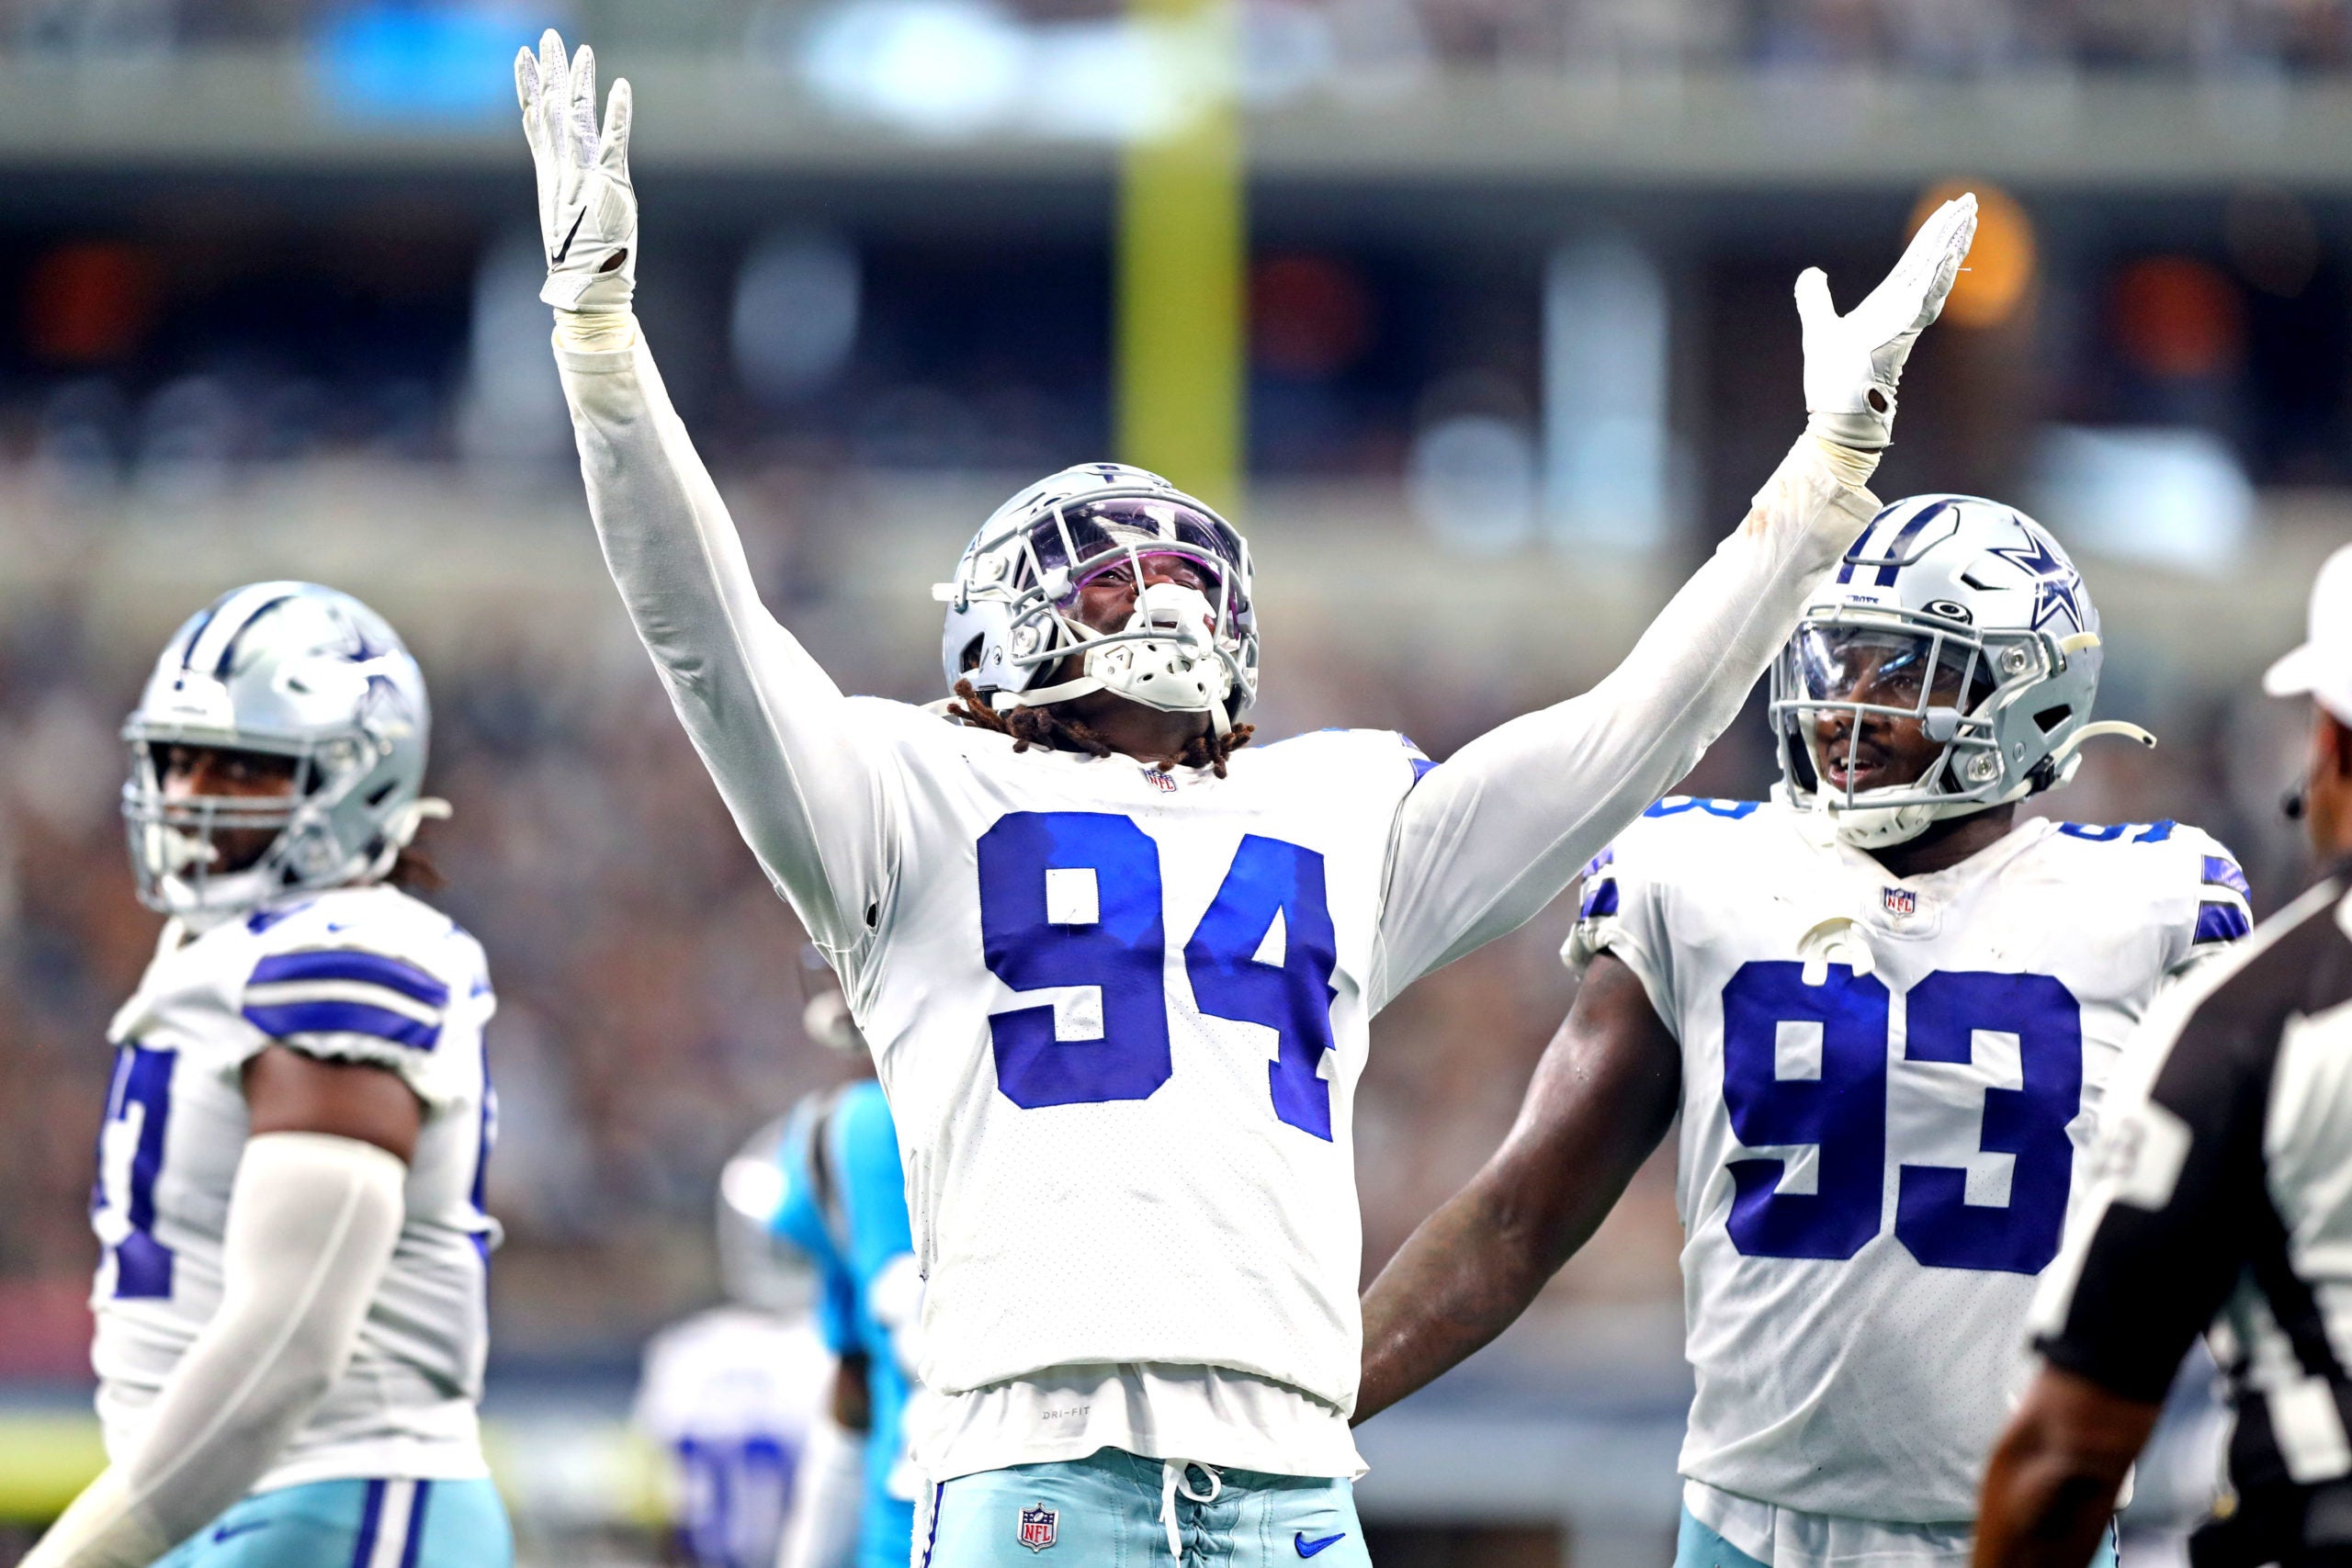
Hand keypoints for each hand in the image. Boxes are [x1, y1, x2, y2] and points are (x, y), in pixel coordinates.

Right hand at [515, 29, 636, 313]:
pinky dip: (618, 112)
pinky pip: (613, 139)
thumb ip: (567, 186)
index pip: (536, 119)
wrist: (587, 284)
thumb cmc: (582, 256)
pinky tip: (621, 87)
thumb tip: (566, 172)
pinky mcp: (609, 182)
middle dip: (551, 71)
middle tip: (548, 37)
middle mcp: (562, 168)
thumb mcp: (569, 214)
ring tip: (580, 51)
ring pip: (577, 117)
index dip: (530, 86)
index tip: (525, 57)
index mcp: (551, 173)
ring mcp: (583, 173)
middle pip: (553, 108)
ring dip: (580, 82)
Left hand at [1797, 192, 1977, 449]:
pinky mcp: (1902, 336)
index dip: (1930, 235)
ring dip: (1953, 245)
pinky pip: (1926, 302)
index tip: (1948, 209)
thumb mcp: (1818, 329)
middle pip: (1930, 261)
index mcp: (1887, 305)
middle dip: (1950, 230)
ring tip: (1970, 216)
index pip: (1913, 262)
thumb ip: (1814, 299)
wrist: (1838, 417)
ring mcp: (1905, 323)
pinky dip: (1939, 279)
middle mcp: (1902, 311)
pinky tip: (1951, 255)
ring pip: (1935, 275)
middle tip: (1970, 200)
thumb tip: (1812, 272)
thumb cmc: (1833, 382)